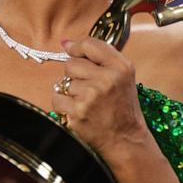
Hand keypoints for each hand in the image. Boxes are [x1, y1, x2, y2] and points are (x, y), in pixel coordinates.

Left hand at [51, 38, 153, 158]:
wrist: (125, 139)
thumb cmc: (123, 108)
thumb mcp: (123, 76)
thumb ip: (100, 57)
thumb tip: (66, 43)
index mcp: (120, 67)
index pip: (90, 44)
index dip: (76, 46)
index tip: (71, 49)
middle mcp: (107, 79)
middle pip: (71, 63)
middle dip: (75, 74)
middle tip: (89, 87)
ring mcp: (91, 96)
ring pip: (63, 82)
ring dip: (70, 91)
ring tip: (86, 101)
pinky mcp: (77, 112)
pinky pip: (57, 98)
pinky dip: (63, 104)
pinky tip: (77, 109)